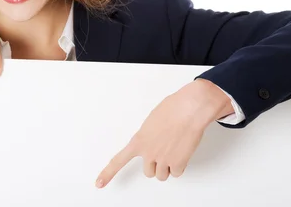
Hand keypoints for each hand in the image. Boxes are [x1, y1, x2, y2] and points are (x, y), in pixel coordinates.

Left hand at [95, 79, 232, 187]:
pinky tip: (183, 151)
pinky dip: (180, 166)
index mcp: (139, 140)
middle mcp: (148, 152)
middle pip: (148, 172)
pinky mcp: (177, 163)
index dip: (108, 173)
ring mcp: (162, 159)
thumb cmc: (174, 108)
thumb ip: (149, 135)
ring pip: (162, 175)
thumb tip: (154, 140)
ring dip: (168, 167)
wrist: (190, 108)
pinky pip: (177, 173)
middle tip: (164, 151)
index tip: (99, 183)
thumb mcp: (152, 120)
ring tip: (175, 149)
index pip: (119, 160)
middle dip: (156, 164)